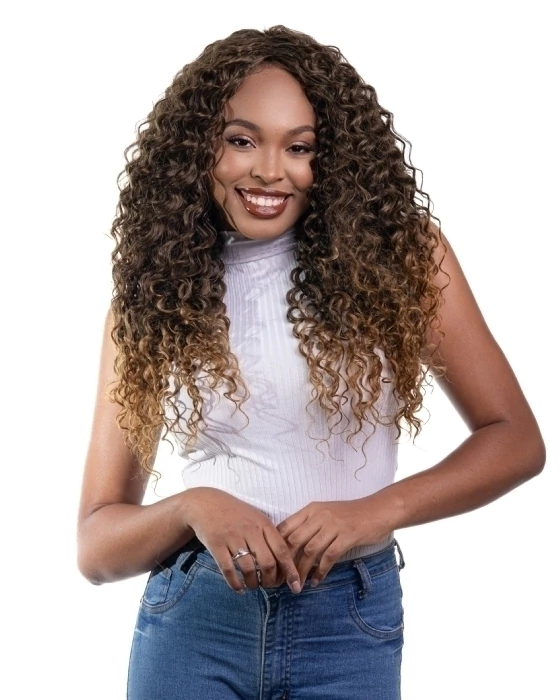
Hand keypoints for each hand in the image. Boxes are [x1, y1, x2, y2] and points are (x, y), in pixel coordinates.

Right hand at [182, 487, 300, 593]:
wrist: (206, 503)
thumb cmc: (235, 512)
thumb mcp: (256, 517)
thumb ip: (269, 535)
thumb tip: (284, 561)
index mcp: (263, 523)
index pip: (281, 549)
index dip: (290, 570)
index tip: (295, 585)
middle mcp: (250, 530)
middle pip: (267, 563)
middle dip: (271, 580)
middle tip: (269, 586)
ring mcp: (232, 537)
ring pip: (248, 569)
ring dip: (253, 583)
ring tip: (254, 586)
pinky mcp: (216, 544)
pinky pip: (228, 569)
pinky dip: (235, 583)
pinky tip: (239, 589)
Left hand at [276, 499, 389, 587]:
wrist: (378, 510)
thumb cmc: (351, 514)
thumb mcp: (326, 512)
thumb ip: (309, 524)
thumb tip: (290, 545)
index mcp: (312, 509)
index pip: (286, 527)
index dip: (276, 546)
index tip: (273, 563)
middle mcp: (320, 516)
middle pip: (295, 541)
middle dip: (286, 562)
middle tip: (282, 579)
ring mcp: (334, 525)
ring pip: (310, 551)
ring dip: (302, 571)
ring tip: (298, 585)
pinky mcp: (347, 536)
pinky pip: (329, 556)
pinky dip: (320, 571)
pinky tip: (316, 581)